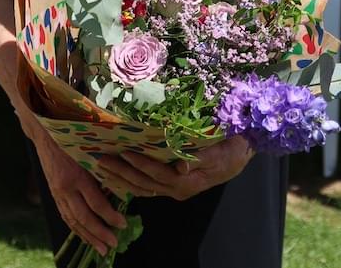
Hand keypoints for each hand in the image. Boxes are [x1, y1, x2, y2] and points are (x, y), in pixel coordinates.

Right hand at [27, 122, 128, 255]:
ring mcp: (57, 192)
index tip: (123, 224)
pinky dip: (75, 229)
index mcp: (77, 175)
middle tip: (114, 243)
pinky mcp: (53, 193)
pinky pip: (65, 216)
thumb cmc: (72, 138)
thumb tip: (123, 187)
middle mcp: (65, 187)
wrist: (45, 133)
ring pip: (73, 220)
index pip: (96, 203)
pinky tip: (85, 237)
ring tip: (102, 249)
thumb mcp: (90, 151)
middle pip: (84, 217)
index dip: (110, 216)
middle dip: (100, 233)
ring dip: (88, 237)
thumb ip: (103, 170)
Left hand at [95, 137, 253, 201]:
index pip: (158, 173)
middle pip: (144, 183)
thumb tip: (181, 166)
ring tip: (101, 167)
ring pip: (142, 187)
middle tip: (101, 159)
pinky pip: (146, 187)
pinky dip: (129, 182)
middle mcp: (177, 189)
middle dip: (121, 172)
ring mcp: (173, 189)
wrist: (239, 154)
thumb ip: (200, 159)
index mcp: (187, 182)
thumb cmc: (229, 150)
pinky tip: (114, 177)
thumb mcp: (219, 153)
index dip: (140, 163)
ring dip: (120, 178)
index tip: (124, 152)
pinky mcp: (171, 186)